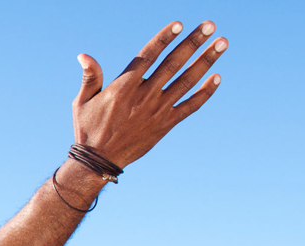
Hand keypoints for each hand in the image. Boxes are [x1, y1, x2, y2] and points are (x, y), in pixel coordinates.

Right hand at [73, 20, 228, 167]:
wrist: (100, 161)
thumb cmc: (88, 128)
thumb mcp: (82, 102)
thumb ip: (90, 77)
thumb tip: (83, 56)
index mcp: (123, 87)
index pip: (148, 56)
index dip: (164, 39)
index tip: (179, 24)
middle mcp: (144, 96)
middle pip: (174, 63)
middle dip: (194, 42)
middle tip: (211, 25)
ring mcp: (157, 110)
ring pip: (187, 80)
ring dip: (206, 60)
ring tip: (222, 43)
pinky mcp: (166, 124)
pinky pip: (190, 106)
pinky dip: (205, 92)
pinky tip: (217, 77)